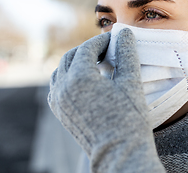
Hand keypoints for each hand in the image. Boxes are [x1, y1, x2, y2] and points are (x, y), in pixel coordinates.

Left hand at [48, 29, 164, 171]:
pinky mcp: (60, 112)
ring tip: (96, 62)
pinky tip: (85, 78)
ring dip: (76, 61)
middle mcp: (64, 88)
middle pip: (71, 56)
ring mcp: (59, 101)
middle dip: (88, 49)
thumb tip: (124, 34)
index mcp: (80, 78)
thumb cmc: (129, 119)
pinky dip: (68, 76)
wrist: (120, 154)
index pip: (88, 49)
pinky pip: (57, 85)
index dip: (102, 41)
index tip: (114, 39)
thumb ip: (126, 54)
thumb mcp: (131, 83)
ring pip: (61, 69)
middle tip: (107, 49)